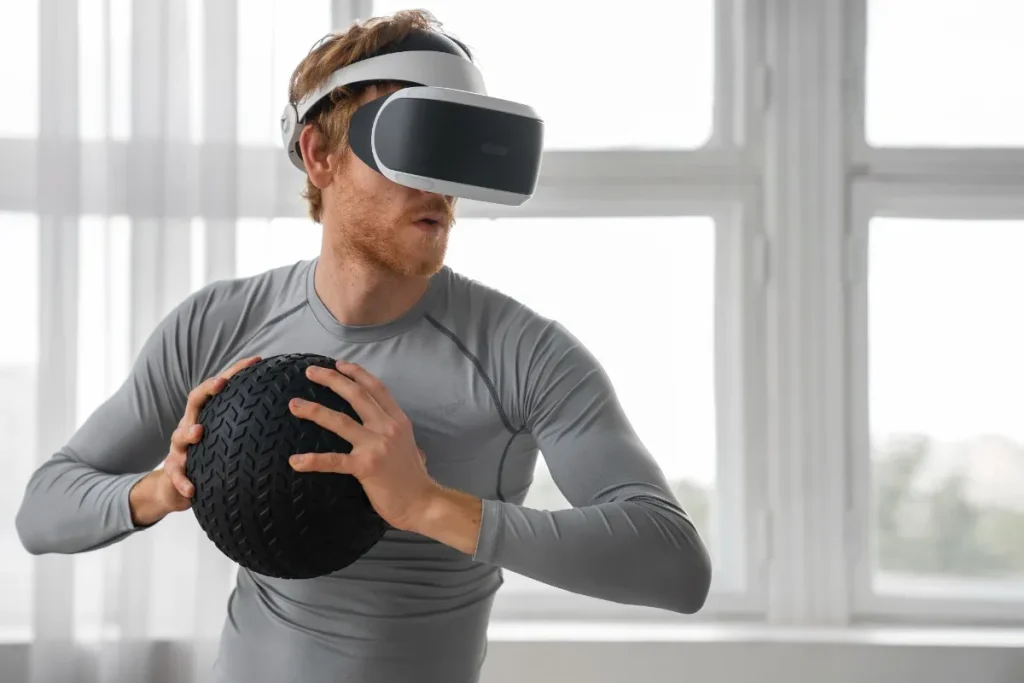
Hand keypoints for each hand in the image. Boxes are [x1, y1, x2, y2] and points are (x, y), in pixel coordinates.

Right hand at [129, 355, 262, 526]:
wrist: (176, 487)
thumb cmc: (212, 457)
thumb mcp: (228, 439)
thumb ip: (251, 425)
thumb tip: (294, 411)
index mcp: (206, 416)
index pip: (218, 387)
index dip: (235, 372)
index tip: (256, 360)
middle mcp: (189, 426)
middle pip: (194, 402)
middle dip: (207, 390)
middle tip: (221, 384)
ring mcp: (179, 449)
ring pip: (178, 437)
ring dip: (188, 433)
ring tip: (198, 433)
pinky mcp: (173, 472)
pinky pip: (176, 476)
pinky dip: (182, 481)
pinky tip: (192, 490)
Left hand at [287, 360, 442, 532]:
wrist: (423, 503)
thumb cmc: (416, 480)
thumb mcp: (413, 449)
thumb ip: (402, 439)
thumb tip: (402, 441)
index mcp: (398, 421)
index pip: (376, 389)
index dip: (357, 373)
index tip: (339, 364)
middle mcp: (387, 428)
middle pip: (356, 395)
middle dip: (331, 379)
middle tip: (310, 372)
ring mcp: (376, 446)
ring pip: (340, 421)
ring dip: (314, 411)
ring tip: (295, 405)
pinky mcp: (365, 467)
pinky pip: (333, 461)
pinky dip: (312, 460)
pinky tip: (295, 461)